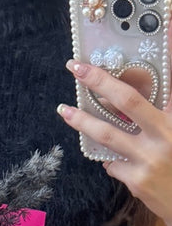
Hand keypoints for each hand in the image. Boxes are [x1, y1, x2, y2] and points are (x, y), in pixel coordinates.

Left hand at [57, 58, 171, 225]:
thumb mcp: (171, 133)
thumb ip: (158, 116)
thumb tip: (119, 99)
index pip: (159, 86)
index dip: (143, 62)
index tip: (128, 44)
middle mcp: (165, 135)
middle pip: (127, 101)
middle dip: (100, 81)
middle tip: (75, 68)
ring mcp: (149, 158)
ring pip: (107, 135)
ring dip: (82, 121)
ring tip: (64, 110)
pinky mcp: (137, 180)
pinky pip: (112, 165)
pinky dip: (111, 161)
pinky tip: (116, 162)